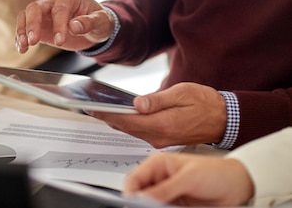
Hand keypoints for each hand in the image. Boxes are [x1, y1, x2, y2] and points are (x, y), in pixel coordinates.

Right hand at [16, 0, 114, 52]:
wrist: (94, 28)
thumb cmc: (98, 21)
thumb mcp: (101, 21)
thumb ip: (89, 22)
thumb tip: (74, 26)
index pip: (60, 8)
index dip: (58, 24)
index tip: (60, 41)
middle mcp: (53, 0)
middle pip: (35, 7)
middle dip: (33, 24)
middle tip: (34, 40)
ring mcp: (43, 11)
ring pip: (26, 15)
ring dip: (23, 30)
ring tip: (24, 45)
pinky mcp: (38, 24)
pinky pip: (24, 27)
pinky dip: (21, 38)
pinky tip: (22, 49)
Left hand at [89, 83, 226, 147]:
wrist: (224, 119)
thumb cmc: (205, 103)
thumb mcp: (182, 93)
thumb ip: (158, 100)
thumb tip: (137, 103)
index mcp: (163, 124)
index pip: (127, 121)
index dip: (107, 114)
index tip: (92, 108)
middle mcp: (159, 136)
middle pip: (125, 127)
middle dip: (107, 117)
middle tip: (89, 106)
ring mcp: (161, 140)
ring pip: (131, 130)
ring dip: (116, 121)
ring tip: (100, 108)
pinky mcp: (163, 138)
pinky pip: (140, 131)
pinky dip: (128, 123)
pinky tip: (120, 113)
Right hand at [124, 152, 253, 205]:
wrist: (239, 186)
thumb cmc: (216, 173)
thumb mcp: (188, 179)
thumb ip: (164, 189)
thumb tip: (142, 197)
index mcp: (157, 164)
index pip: (134, 179)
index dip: (130, 192)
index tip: (133, 204)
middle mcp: (159, 179)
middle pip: (140, 194)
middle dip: (140, 203)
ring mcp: (167, 194)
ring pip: (149, 205)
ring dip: (150, 207)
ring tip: (165, 207)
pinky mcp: (175, 206)